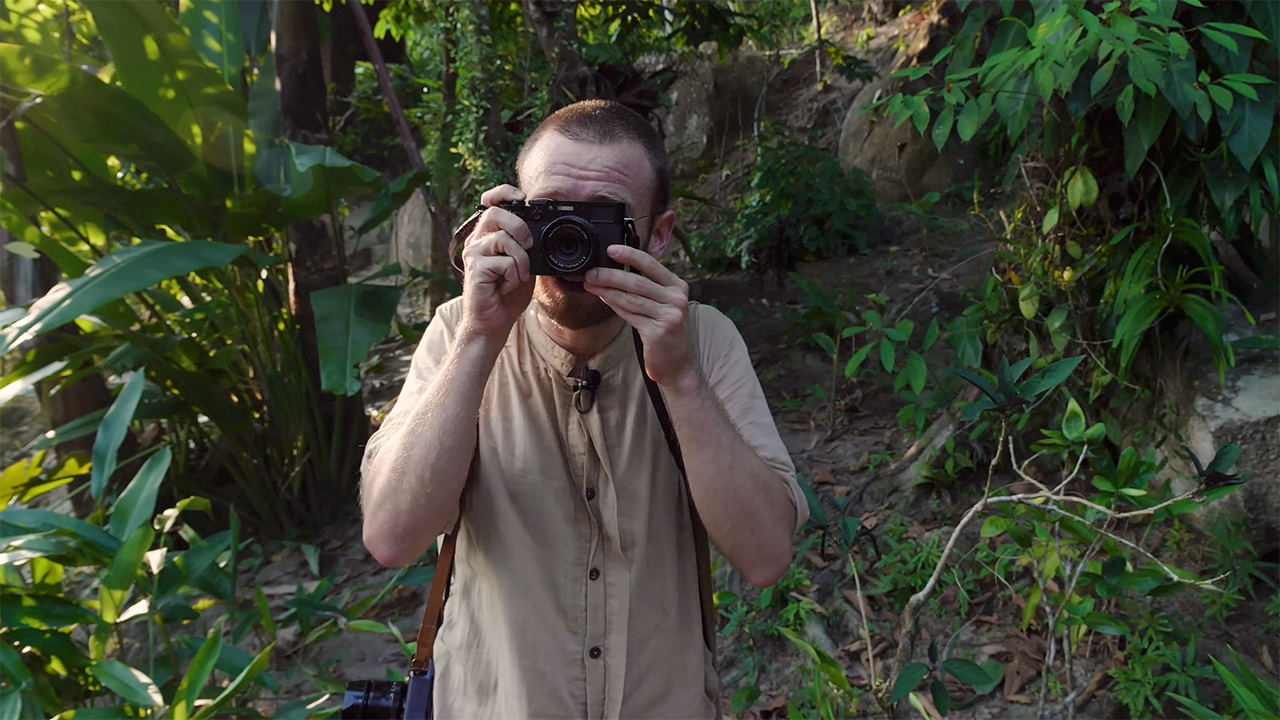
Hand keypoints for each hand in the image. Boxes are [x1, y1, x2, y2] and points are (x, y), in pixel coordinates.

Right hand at [459, 185, 534, 339]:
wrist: (494, 320)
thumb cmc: (507, 292)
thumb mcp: (524, 263)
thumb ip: (527, 245)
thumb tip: (540, 233)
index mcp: (488, 234)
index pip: (490, 201)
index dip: (504, 193)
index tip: (522, 196)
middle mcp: (477, 240)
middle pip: (495, 213)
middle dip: (519, 227)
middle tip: (529, 245)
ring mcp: (474, 253)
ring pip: (502, 239)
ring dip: (521, 258)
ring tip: (521, 274)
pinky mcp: (474, 269)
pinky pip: (503, 262)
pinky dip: (514, 274)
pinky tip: (509, 284)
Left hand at [583, 245, 699, 389]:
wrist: (679, 364)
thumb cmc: (667, 331)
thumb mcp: (663, 304)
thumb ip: (646, 288)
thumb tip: (614, 271)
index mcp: (678, 286)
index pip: (651, 265)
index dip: (630, 255)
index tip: (611, 249)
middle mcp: (676, 298)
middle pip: (638, 281)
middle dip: (611, 275)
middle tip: (591, 272)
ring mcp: (669, 316)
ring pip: (631, 298)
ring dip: (607, 290)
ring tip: (590, 283)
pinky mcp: (658, 332)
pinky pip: (630, 315)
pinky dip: (614, 305)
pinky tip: (603, 298)